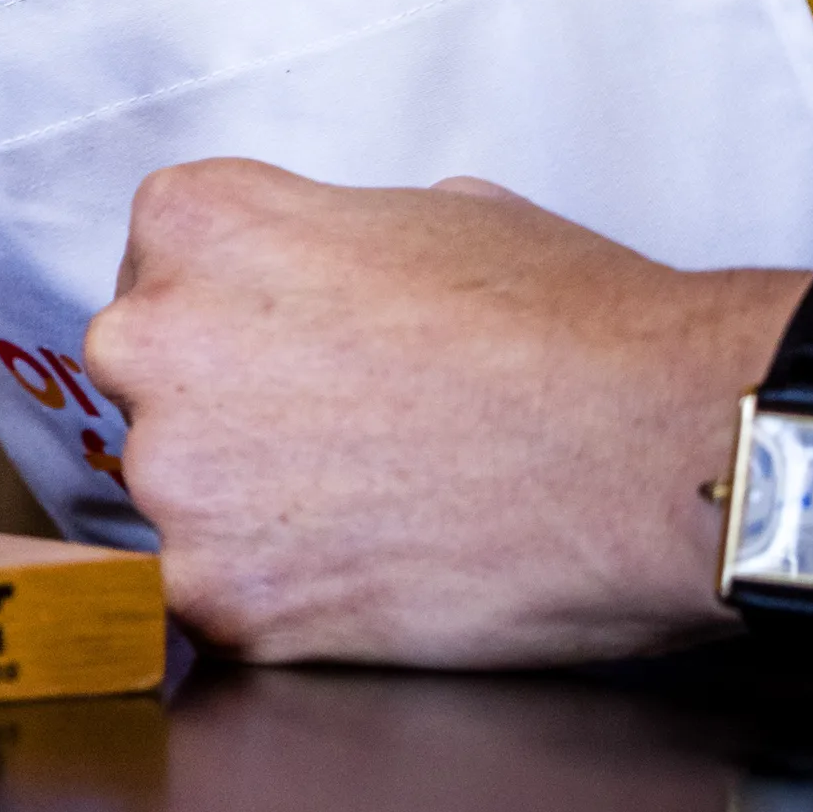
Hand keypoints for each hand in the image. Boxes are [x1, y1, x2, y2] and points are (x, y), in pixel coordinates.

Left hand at [81, 159, 802, 666]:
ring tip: (379, 504)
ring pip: (183, 493)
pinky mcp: (219, 594)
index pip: (166, 272)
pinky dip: (283, 598)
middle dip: (235, 409)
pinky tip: (372, 570)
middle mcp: (152, 338)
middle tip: (348, 434)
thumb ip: (327, 239)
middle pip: (157, 381)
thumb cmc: (574, 331)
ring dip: (255, 507)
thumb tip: (323, 278)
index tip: (306, 348)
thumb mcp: (431, 213)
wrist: (660, 448)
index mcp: (194, 224)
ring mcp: (177, 474)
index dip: (248, 318)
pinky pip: (215, 597)